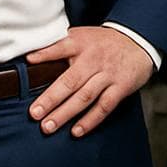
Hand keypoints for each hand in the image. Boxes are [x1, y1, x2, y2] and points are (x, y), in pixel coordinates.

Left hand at [27, 25, 154, 137]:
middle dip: (51, 98)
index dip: (44, 54)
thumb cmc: (103, 42)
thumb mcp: (82, 35)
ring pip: (84, 96)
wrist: (138, 40)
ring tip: (48, 127)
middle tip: (34, 114)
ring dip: (65, 113)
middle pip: (70, 80)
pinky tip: (76, 131)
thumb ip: (60, 44)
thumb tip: (31, 56)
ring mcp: (108, 74)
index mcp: (81, 43)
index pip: (60, 47)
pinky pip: (104, 106)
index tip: (28, 63)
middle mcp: (93, 59)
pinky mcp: (121, 87)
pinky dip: (90, 120)